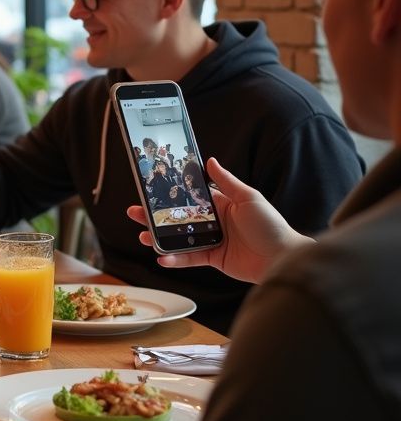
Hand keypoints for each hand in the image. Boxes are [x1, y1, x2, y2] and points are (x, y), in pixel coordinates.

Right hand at [127, 157, 313, 283]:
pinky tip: (162, 257)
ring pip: (179, 238)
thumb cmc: (271, 226)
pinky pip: (189, 258)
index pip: (191, 197)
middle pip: (179, 217)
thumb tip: (210, 161)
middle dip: (156, 216)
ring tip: (142, 236)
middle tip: (135, 212)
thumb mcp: (249, 198)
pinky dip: (175, 258)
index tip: (152, 190)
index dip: (171, 194)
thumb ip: (227, 181)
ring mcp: (212, 241)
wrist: (283, 258)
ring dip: (159, 237)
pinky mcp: (213, 259)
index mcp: (222, 204)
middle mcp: (214, 222)